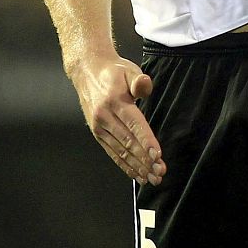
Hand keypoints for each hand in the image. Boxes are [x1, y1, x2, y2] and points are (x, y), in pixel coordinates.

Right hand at [69, 55, 165, 185]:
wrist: (87, 72)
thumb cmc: (113, 72)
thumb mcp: (128, 69)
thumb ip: (139, 80)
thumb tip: (144, 86)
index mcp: (114, 100)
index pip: (134, 124)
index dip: (146, 140)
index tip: (157, 155)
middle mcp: (105, 116)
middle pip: (128, 142)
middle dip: (145, 159)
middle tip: (160, 172)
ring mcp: (99, 127)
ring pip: (120, 151)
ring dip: (137, 167)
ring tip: (152, 178)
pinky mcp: (97, 134)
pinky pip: (112, 153)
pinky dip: (125, 166)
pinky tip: (137, 175)